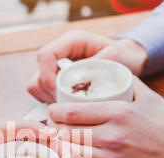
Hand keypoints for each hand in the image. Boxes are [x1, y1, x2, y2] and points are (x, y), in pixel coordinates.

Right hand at [27, 30, 148, 102]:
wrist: (126, 62)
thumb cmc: (122, 57)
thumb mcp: (115, 58)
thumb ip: (98, 66)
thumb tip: (81, 80)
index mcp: (70, 42)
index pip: (45, 56)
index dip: (47, 77)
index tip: (60, 93)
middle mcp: (59, 54)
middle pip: (37, 76)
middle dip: (50, 94)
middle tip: (70, 104)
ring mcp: (54, 69)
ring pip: (37, 88)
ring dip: (51, 100)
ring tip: (72, 106)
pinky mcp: (55, 83)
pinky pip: (43, 96)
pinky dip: (52, 104)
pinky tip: (69, 108)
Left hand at [47, 77, 163, 157]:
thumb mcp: (150, 98)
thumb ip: (127, 83)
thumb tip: (110, 71)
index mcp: (117, 113)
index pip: (70, 112)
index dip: (54, 111)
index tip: (53, 111)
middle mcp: (111, 136)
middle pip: (65, 133)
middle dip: (54, 130)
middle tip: (54, 128)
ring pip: (70, 154)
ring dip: (61, 149)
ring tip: (61, 144)